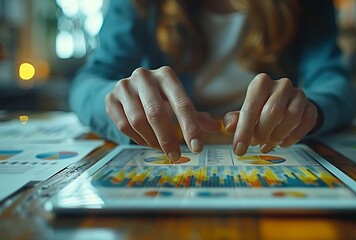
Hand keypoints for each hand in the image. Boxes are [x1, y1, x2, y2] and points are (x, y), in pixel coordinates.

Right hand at [105, 66, 220, 161]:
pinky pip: (123, 125)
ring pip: (138, 121)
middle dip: (168, 138)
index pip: (181, 103)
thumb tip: (217, 127)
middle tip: (176, 156)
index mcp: (166, 75)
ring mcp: (124, 86)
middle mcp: (144, 76)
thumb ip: (195, 115)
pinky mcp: (110, 99)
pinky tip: (148, 143)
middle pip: (156, 113)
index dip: (190, 127)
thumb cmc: (159, 98)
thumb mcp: (177, 102)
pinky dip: (138, 139)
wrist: (126, 88)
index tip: (197, 147)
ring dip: (152, 140)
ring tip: (163, 150)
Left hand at [223, 73, 318, 155]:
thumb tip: (229, 128)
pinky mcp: (311, 106)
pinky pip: (307, 121)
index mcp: (261, 83)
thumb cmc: (260, 109)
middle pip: (273, 111)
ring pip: (292, 116)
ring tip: (268, 144)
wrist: (286, 104)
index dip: (244, 130)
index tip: (239, 149)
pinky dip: (295, 136)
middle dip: (262, 132)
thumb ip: (235, 120)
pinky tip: (284, 143)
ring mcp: (299, 94)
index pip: (251, 107)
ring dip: (278, 135)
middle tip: (256, 143)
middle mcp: (281, 85)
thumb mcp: (246, 113)